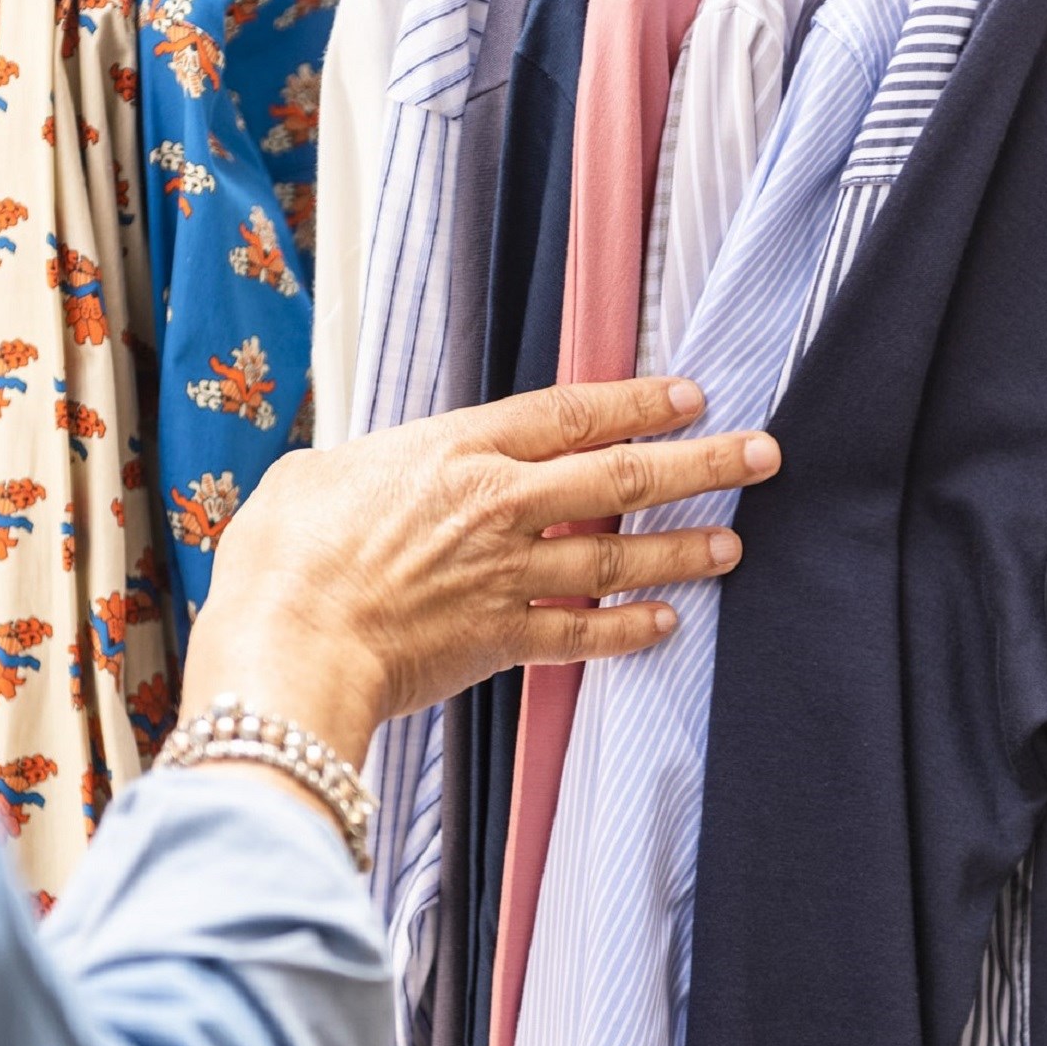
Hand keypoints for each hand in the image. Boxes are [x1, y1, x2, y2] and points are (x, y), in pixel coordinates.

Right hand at [180, 377, 780, 773]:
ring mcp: (510, 575)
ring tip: (733, 545)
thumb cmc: (284, 559)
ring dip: (686, 548)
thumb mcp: (317, 477)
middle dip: (703, 464)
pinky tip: (666, 623)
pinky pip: (587, 632)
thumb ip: (374, 470)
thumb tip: (377, 477)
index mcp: (457, 452)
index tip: (691, 397)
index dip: (638, 402)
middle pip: (625, 476)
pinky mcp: (505, 641)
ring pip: (623, 554)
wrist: (289, 647)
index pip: (571, 415)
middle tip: (762, 456)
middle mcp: (501, 506)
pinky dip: (630, 628)